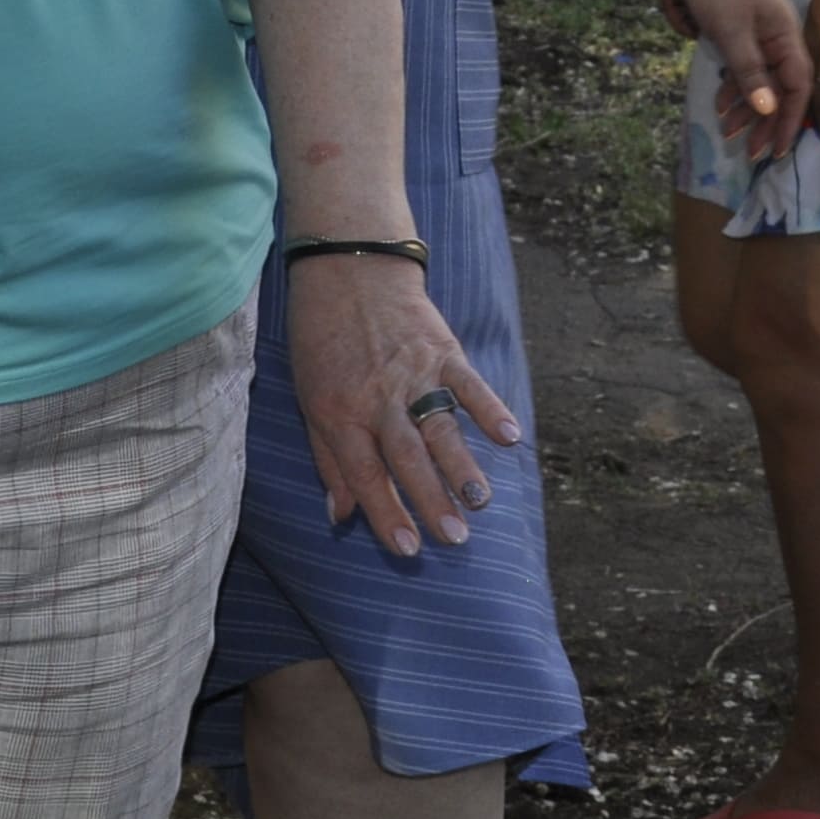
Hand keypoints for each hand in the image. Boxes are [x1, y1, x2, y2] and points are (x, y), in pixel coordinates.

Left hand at [280, 254, 518, 558]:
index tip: (407, 550)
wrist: (349, 268)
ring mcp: (413, 373)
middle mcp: (378, 398)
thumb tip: (340, 515)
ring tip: (482, 502)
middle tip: (454, 539)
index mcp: (339, 413)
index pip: (365, 473)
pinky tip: (510, 436)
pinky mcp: (441, 349)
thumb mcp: (309, 398)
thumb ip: (328, 458)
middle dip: (431, 501)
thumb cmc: (321, 339)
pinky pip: (468, 384)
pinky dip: (490, 409)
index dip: (385, 514)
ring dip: (462, 466)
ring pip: (440, 427)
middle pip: (407, 458)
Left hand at [667, 0, 811, 160]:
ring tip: (727, 132)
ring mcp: (757, 30)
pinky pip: (740, 63)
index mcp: (785, 34)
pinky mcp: (737, 26)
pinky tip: (719, 102)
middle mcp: (777, 35)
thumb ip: (750, 73)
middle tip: (748, 152)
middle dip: (764, 120)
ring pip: (757, 78)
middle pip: (779, 86)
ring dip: (744, 105)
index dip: (788, 121)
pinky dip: (731, 82)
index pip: (797, 86)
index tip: (775, 151)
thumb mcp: (732, 33)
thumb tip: (768, 110)